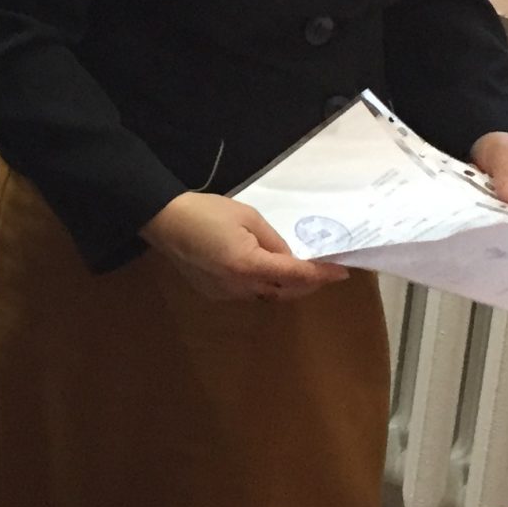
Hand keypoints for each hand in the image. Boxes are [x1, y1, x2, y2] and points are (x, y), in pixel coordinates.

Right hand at [140, 191, 342, 302]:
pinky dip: (263, 284)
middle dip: (307, 283)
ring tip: (297, 269)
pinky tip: (264, 269)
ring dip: (285, 285)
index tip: (342, 271)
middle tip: (323, 270)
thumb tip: (289, 257)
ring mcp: (226, 294)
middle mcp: (240, 287)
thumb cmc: (207, 212)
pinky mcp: (215, 294)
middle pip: (285, 291)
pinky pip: (249, 293)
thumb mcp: (248, 217)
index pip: (296, 274)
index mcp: (250, 265)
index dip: (321, 274)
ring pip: (267, 294)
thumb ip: (273, 241)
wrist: (165, 221)